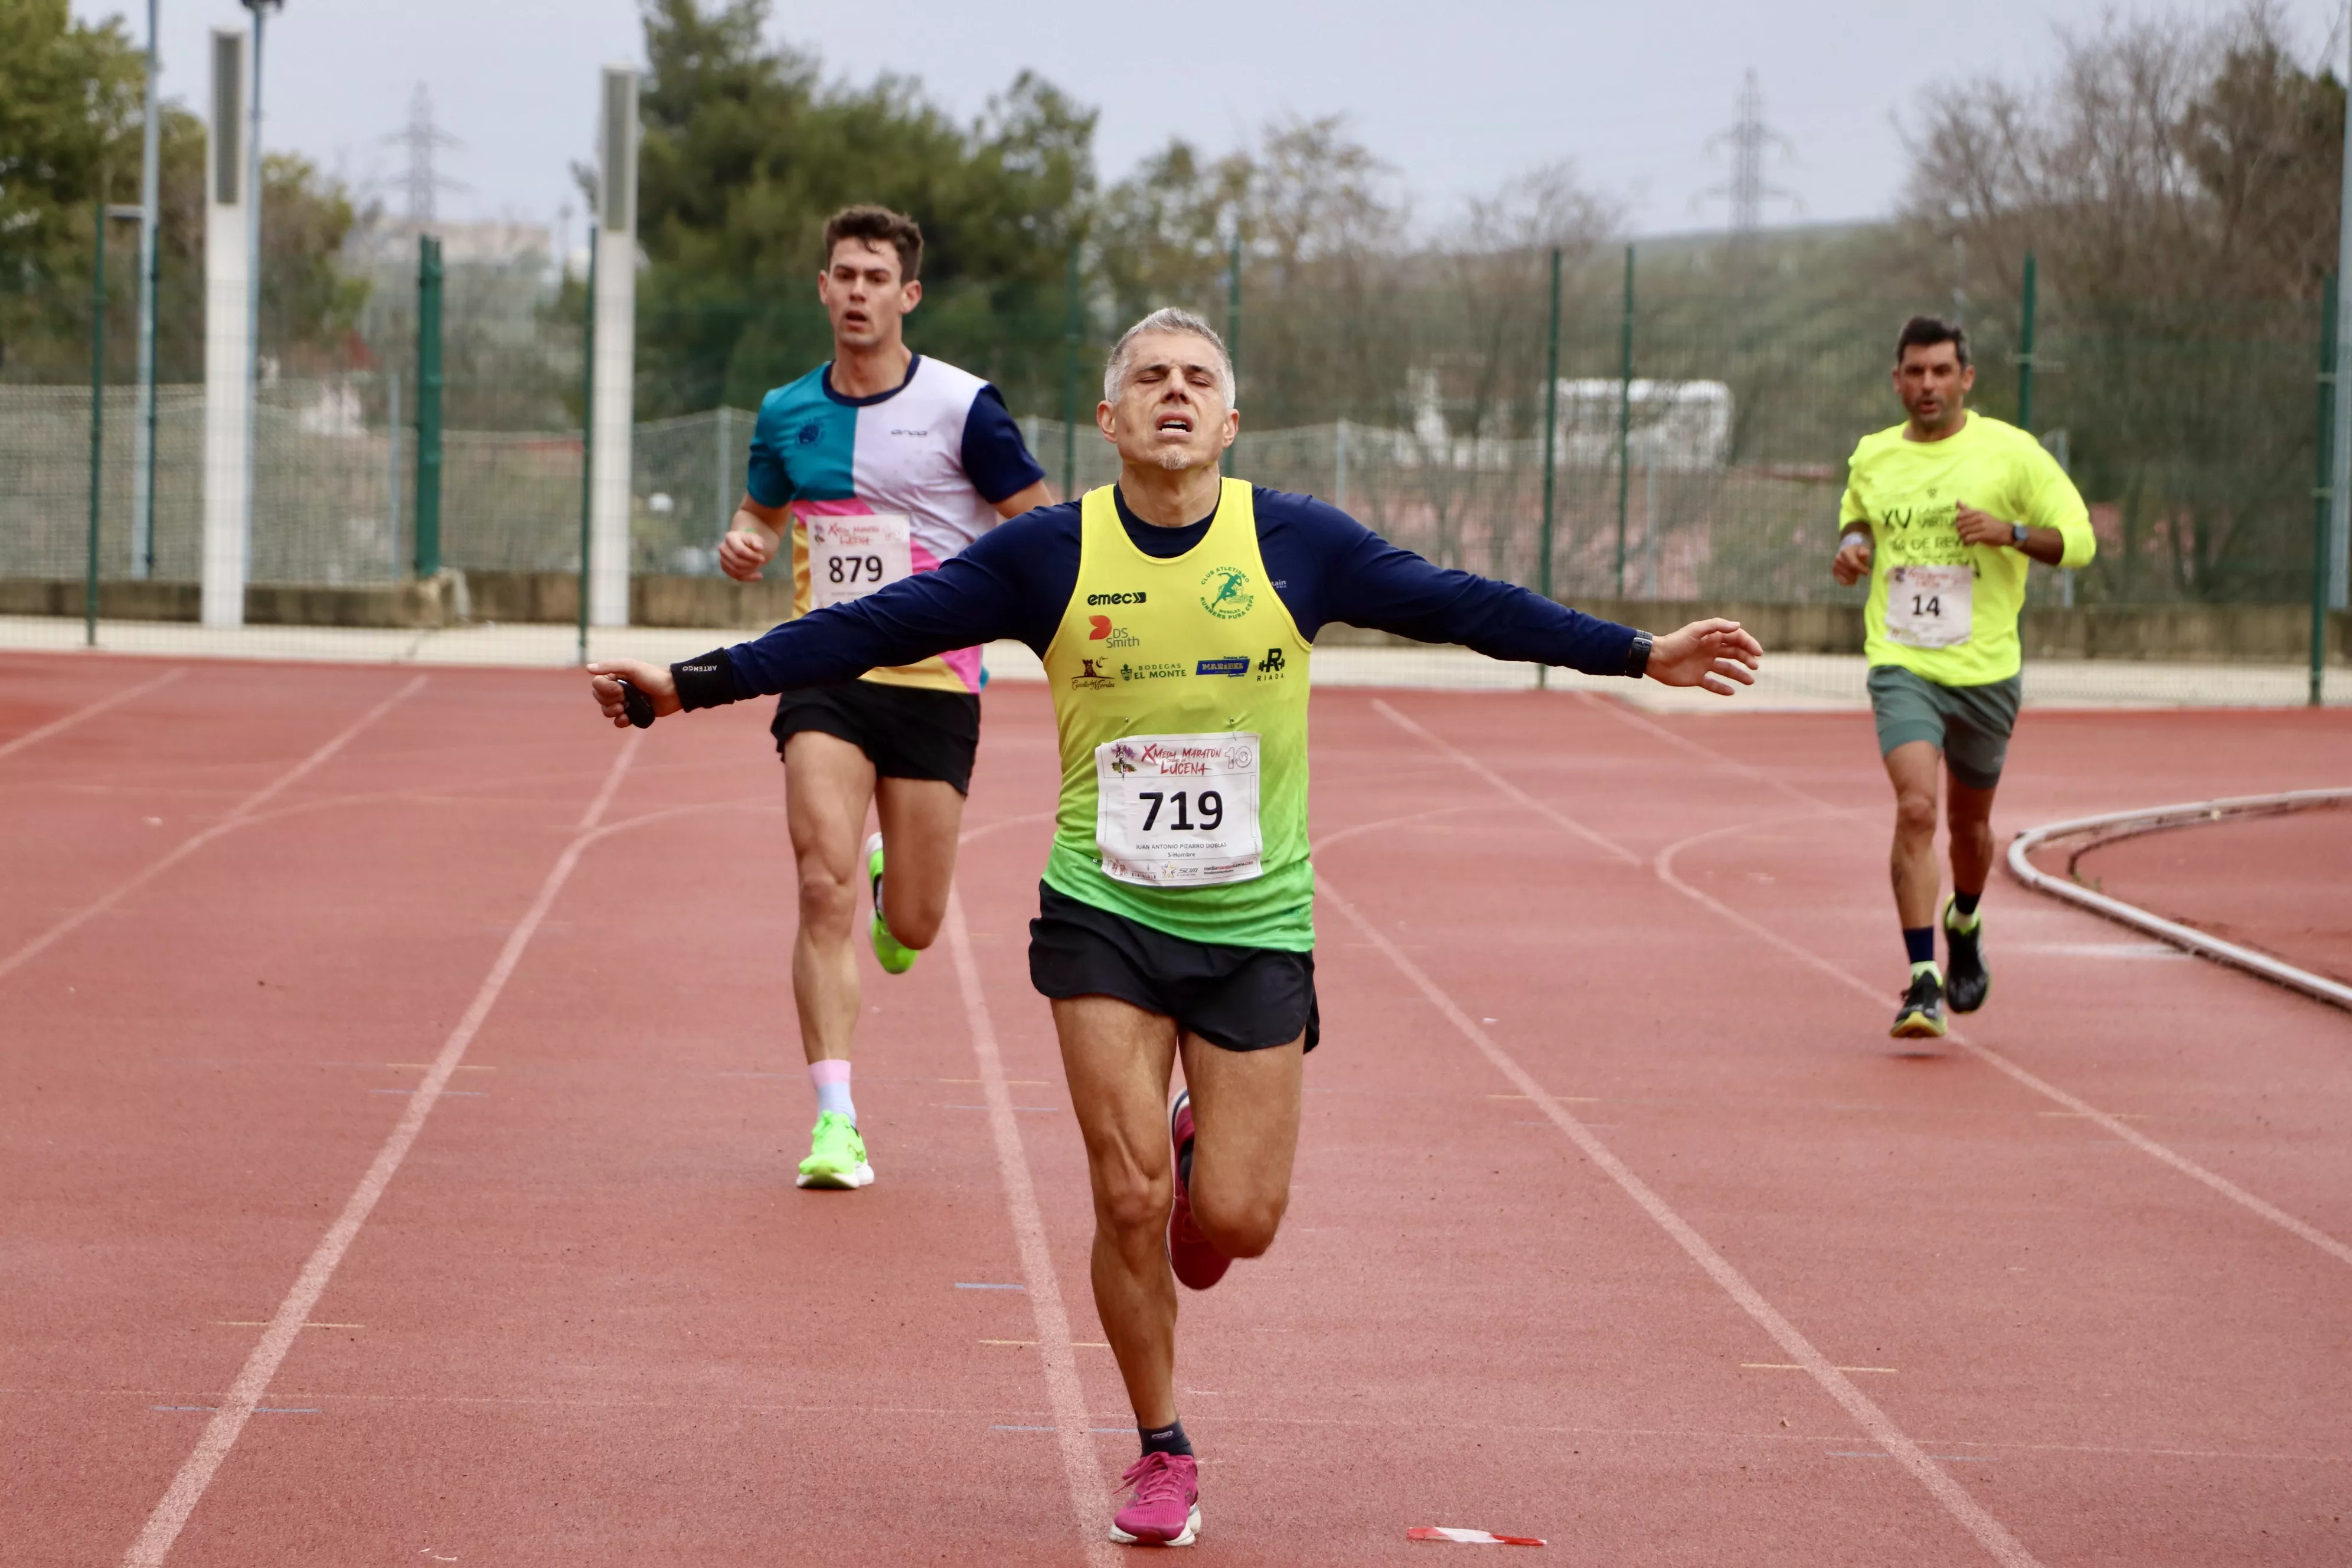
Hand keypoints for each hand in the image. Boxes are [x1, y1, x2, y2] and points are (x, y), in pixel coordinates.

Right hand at [586, 660, 680, 728]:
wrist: (673, 691)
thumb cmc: (653, 676)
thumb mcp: (631, 667)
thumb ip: (610, 666)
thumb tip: (588, 668)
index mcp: (615, 676)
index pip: (597, 685)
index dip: (605, 689)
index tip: (620, 689)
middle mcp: (618, 689)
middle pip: (599, 698)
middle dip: (609, 701)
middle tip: (624, 698)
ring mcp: (625, 702)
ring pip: (606, 711)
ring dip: (613, 711)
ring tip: (625, 709)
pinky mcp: (633, 714)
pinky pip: (617, 722)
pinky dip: (620, 722)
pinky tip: (627, 718)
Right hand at [718, 528, 775, 581]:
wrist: (746, 545)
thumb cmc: (751, 541)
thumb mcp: (756, 539)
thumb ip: (757, 542)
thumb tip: (759, 547)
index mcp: (730, 537)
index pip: (739, 551)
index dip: (752, 556)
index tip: (763, 559)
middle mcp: (723, 548)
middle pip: (736, 562)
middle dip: (751, 564)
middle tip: (761, 562)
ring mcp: (723, 559)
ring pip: (736, 570)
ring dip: (750, 570)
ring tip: (758, 565)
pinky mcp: (725, 568)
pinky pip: (737, 576)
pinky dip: (749, 577)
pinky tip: (758, 575)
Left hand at [1646, 618, 1761, 694]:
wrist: (1654, 659)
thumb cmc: (1674, 642)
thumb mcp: (1695, 630)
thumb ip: (1716, 626)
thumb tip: (1737, 625)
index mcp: (1711, 638)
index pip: (1736, 639)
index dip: (1748, 644)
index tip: (1758, 653)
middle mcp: (1710, 650)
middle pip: (1734, 654)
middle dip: (1747, 659)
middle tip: (1755, 667)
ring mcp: (1704, 664)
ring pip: (1726, 669)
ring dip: (1739, 674)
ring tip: (1750, 681)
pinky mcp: (1696, 678)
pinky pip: (1712, 683)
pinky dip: (1722, 688)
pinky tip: (1732, 692)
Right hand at [1832, 535, 1871, 585]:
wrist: (1848, 551)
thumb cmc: (1857, 551)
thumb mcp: (1863, 549)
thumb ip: (1864, 552)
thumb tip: (1865, 555)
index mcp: (1845, 552)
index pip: (1854, 563)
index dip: (1861, 569)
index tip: (1868, 572)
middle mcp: (1838, 559)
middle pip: (1850, 571)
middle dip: (1858, 573)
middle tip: (1863, 572)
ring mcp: (1835, 566)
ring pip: (1846, 577)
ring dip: (1854, 577)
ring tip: (1857, 573)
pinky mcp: (1835, 573)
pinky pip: (1842, 582)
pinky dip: (1849, 582)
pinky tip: (1853, 579)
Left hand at [1952, 500, 2013, 547]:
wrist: (2007, 532)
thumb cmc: (1991, 523)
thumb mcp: (1980, 514)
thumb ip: (1968, 510)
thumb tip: (1957, 500)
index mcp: (1977, 512)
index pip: (1960, 516)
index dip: (1957, 522)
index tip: (1961, 526)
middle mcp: (1979, 517)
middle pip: (1960, 524)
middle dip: (1959, 531)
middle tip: (1963, 533)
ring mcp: (1982, 526)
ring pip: (1963, 532)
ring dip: (1962, 537)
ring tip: (1966, 538)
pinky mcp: (1984, 534)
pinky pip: (1969, 538)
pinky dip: (1966, 541)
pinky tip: (1969, 542)